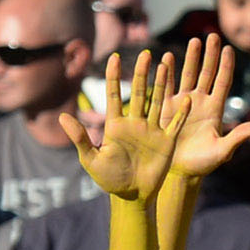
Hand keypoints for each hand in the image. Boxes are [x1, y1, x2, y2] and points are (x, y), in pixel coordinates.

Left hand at [61, 53, 191, 200]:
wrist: (132, 195)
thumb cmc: (109, 179)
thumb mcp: (91, 159)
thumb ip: (79, 137)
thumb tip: (62, 116)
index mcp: (115, 125)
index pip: (114, 95)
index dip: (113, 76)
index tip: (113, 57)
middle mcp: (135, 123)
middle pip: (139, 93)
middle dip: (141, 73)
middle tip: (145, 53)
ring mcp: (152, 131)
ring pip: (158, 102)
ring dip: (162, 85)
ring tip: (165, 64)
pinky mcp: (166, 142)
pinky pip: (174, 124)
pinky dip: (181, 113)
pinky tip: (186, 99)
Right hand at [162, 38, 249, 180]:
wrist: (180, 171)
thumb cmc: (204, 163)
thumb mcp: (223, 150)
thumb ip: (238, 137)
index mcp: (216, 109)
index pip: (222, 82)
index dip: (226, 66)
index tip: (229, 48)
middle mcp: (200, 102)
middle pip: (207, 73)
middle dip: (210, 55)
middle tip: (213, 35)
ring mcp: (183, 103)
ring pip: (188, 75)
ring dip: (191, 58)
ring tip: (195, 40)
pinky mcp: (167, 108)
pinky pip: (166, 86)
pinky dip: (167, 72)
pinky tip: (166, 58)